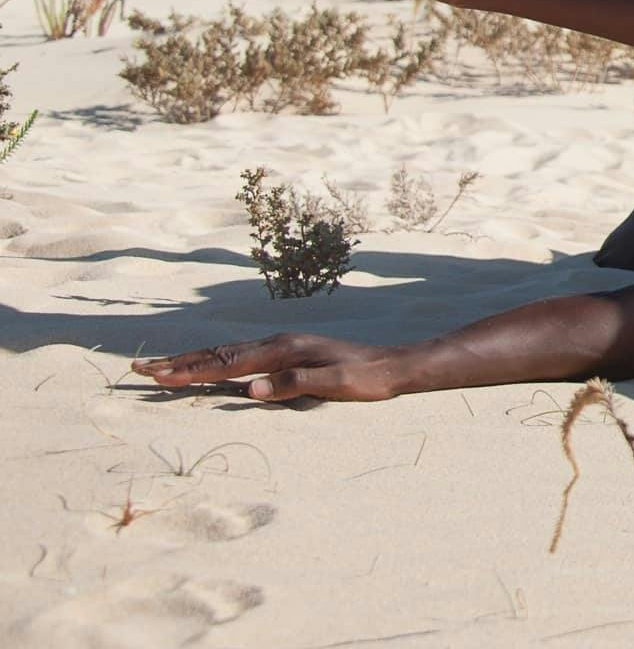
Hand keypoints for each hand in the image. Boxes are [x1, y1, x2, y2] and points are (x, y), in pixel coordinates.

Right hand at [133, 333, 410, 402]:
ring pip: (227, 354)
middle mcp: (279, 344)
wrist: (394, 365)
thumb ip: (295, 385)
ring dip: (192, 360)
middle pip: (219, 354)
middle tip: (138, 368)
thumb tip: (253, 390)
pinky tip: (208, 369)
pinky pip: (242, 358)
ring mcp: (283, 347)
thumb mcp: (336, 384)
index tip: (157, 377)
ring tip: (160, 367)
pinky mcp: (288, 354)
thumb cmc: (367, 378)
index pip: (227, 363)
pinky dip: (215, 362)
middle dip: (177, 362)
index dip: (190, 371)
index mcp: (285, 351)